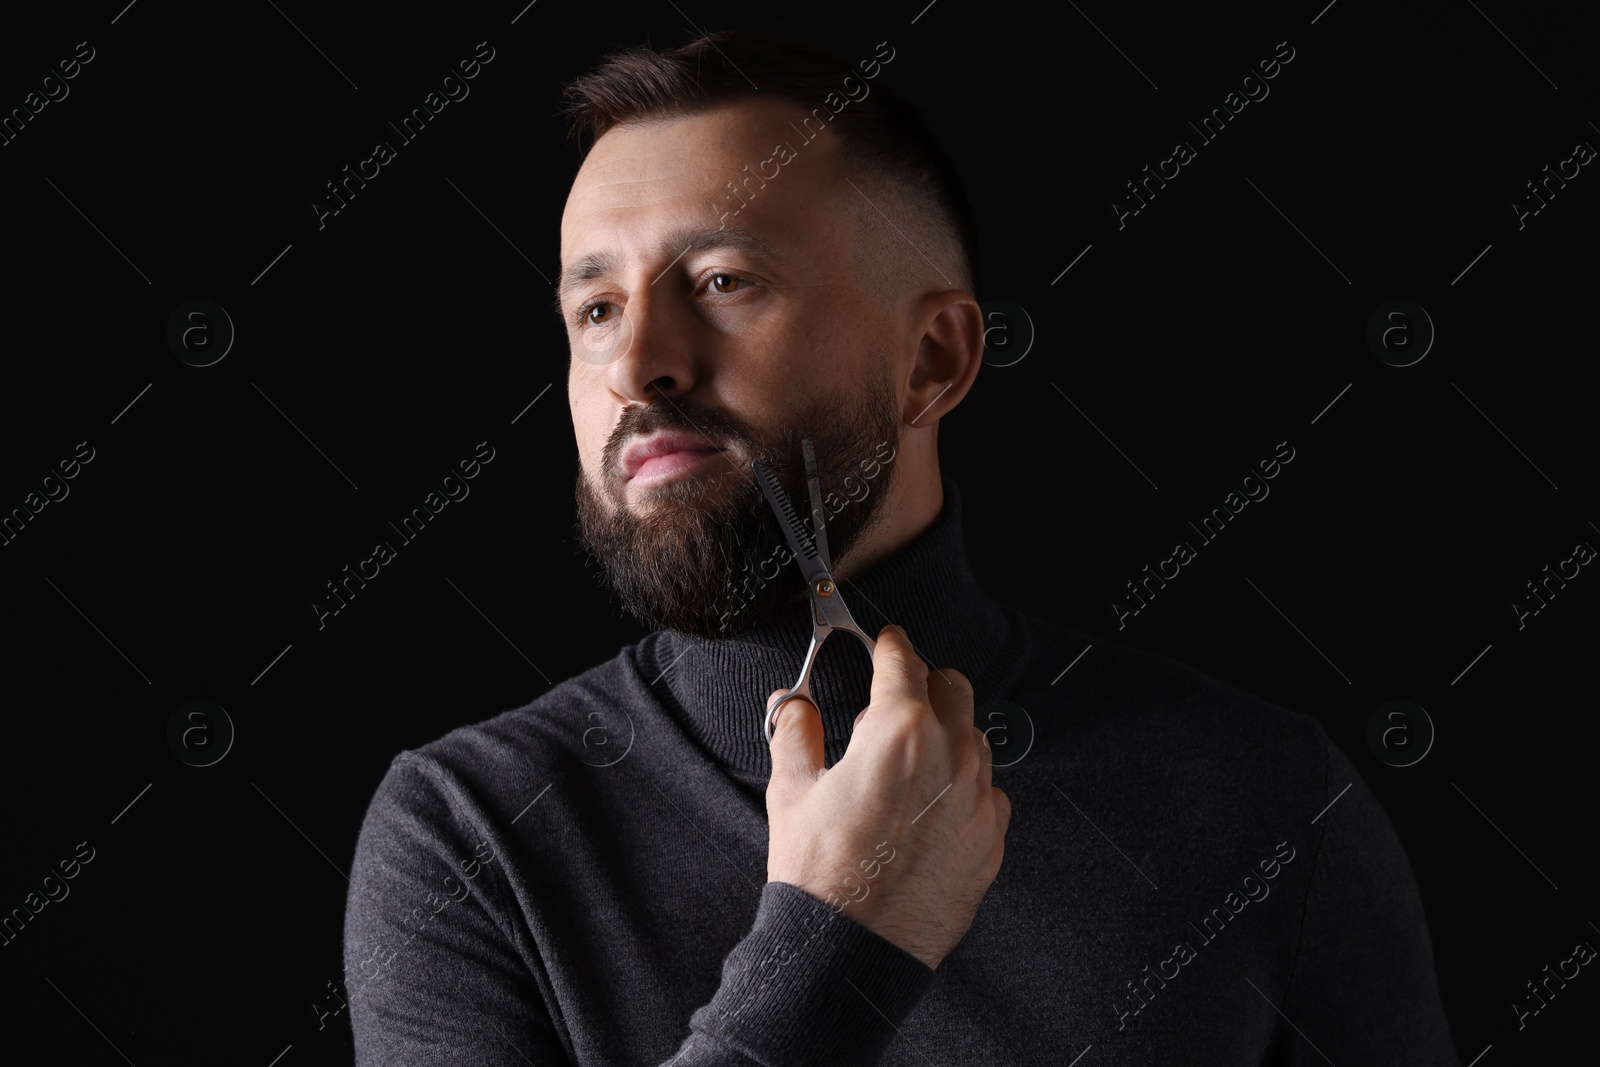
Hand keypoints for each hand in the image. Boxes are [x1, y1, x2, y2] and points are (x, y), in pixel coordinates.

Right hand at [765, 623, 1010, 969]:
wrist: (849, 952)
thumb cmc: (819, 875)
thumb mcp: (791, 791)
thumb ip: (796, 731)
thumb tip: (795, 704)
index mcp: (900, 731)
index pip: (904, 661)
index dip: (891, 645)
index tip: (887, 642)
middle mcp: (951, 756)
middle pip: (952, 688)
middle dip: (924, 684)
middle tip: (895, 700)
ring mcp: (978, 799)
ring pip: (975, 738)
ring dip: (946, 735)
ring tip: (908, 763)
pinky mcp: (990, 839)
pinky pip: (986, 793)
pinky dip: (962, 788)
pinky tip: (929, 808)